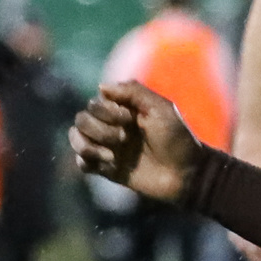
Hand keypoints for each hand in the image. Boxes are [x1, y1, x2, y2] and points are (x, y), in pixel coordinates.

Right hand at [70, 81, 202, 205]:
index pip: (95, 103)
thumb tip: (100, 87)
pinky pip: (80, 162)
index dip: (107, 112)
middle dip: (100, 130)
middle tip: (125, 139)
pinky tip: (108, 164)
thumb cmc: (177, 139)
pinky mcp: (105, 168)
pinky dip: (87, 161)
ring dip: (89, 146)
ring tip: (111, 156)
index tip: (131, 121)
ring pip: (75, 138)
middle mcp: (111, 126)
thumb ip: (133, 91)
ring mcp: (107, 147)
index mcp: (123, 110)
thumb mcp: (160, 108)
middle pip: (81, 120)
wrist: (184, 174)